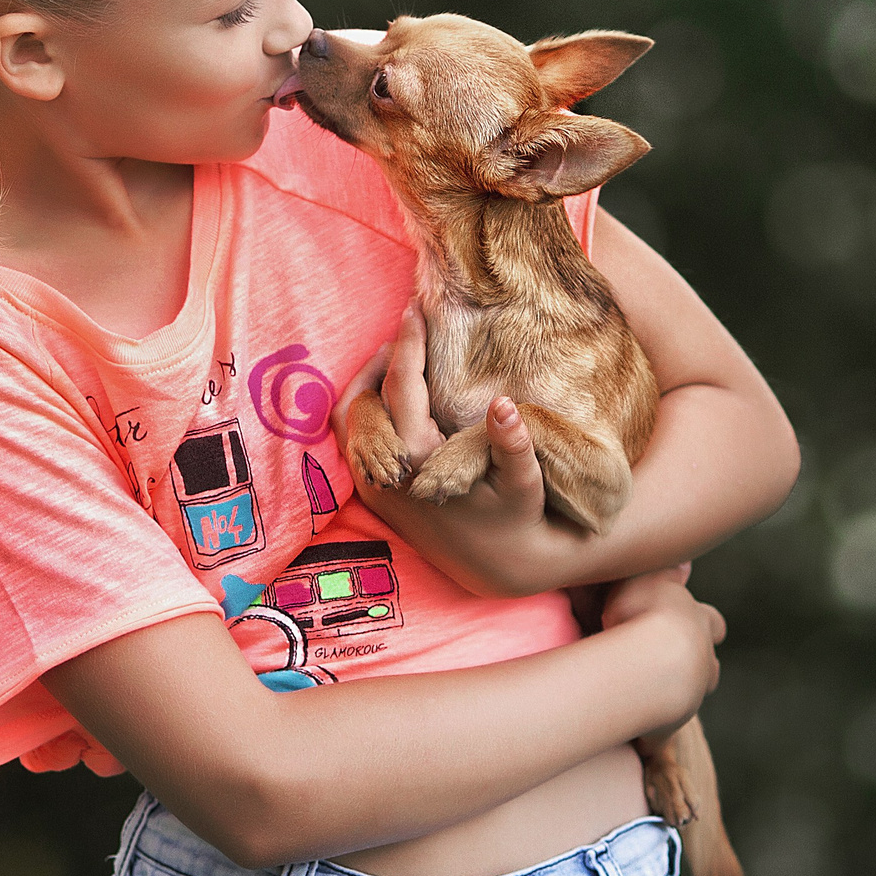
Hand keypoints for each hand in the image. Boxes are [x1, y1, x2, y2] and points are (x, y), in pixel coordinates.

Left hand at [339, 310, 582, 596]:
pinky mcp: (375, 494)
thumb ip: (515, 444)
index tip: (415, 309)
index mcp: (420, 460)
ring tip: (395, 357)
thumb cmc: (519, 517)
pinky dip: (365, 411)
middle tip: (407, 327)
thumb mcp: (526, 482)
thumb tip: (504, 405)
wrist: (499, 566)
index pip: (403, 387)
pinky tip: (390, 395)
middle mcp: (388, 472)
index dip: (409, 344)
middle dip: (384, 358)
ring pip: (349, 421)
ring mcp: (376, 485)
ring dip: (368, 384)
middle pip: (365, 398)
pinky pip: (353, 442)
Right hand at [601, 563, 724, 734]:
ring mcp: (688, 697)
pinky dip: (649, 737)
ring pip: (692, 699)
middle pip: (710, 667)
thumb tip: (684, 563)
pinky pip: (658, 737)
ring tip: (654, 698)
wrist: (650, 662)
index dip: (705, 623)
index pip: (712, 623)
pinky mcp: (666, 728)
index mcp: (697, 623)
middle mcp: (700, 661)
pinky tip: (635, 739)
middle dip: (699, 666)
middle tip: (676, 665)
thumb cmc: (642, 611)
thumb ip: (666, 572)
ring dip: (678, 697)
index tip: (698, 624)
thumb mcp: (651, 577)